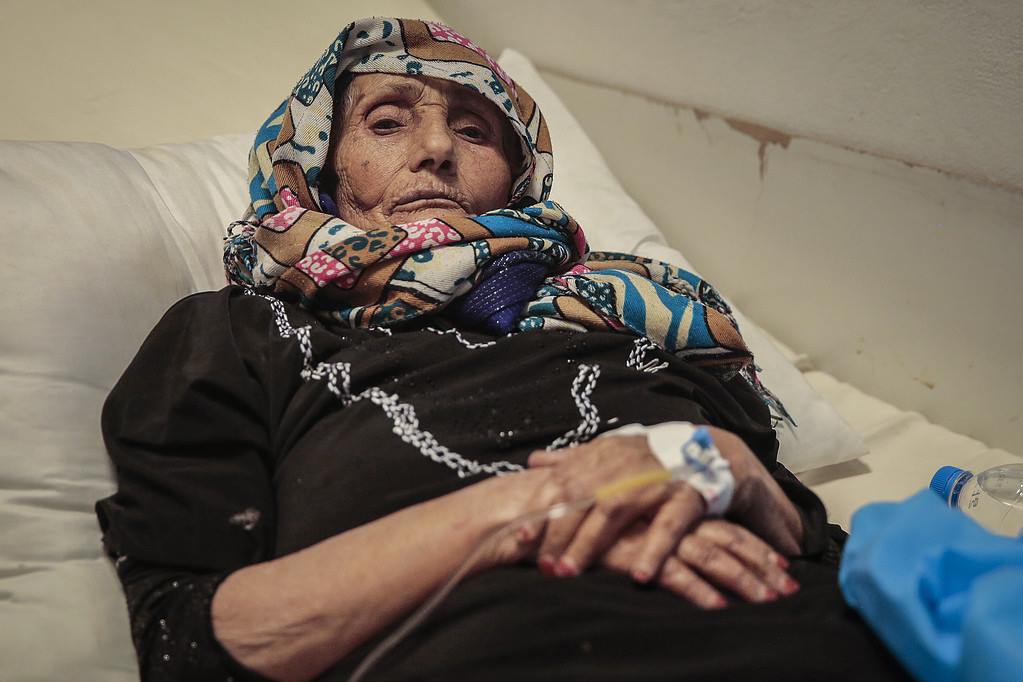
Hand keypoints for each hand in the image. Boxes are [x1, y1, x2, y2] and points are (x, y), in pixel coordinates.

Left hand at [526, 427, 802, 582]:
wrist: (713, 451)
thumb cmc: (651, 457)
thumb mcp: (611, 451)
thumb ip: (572, 459)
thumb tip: (532, 460)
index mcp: (602, 457)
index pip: (562, 485)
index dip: (539, 512)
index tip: (517, 539)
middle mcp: (623, 466)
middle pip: (581, 500)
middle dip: (557, 534)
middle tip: (541, 567)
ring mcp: (655, 481)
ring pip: (614, 512)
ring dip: (589, 543)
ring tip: (568, 573)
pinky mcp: (687, 496)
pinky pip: (669, 525)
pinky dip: (654, 549)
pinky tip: (638, 575)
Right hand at [600, 518, 800, 608]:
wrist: (553, 501)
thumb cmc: (589, 502)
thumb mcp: (629, 502)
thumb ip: (652, 513)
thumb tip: (681, 531)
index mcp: (676, 502)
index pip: (726, 524)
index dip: (755, 544)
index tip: (783, 562)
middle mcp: (674, 515)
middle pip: (730, 541)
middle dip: (763, 567)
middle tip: (791, 590)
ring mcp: (659, 534)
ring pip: (714, 558)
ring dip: (745, 581)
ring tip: (770, 603)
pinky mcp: (639, 553)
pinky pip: (677, 575)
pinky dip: (700, 592)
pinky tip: (720, 608)